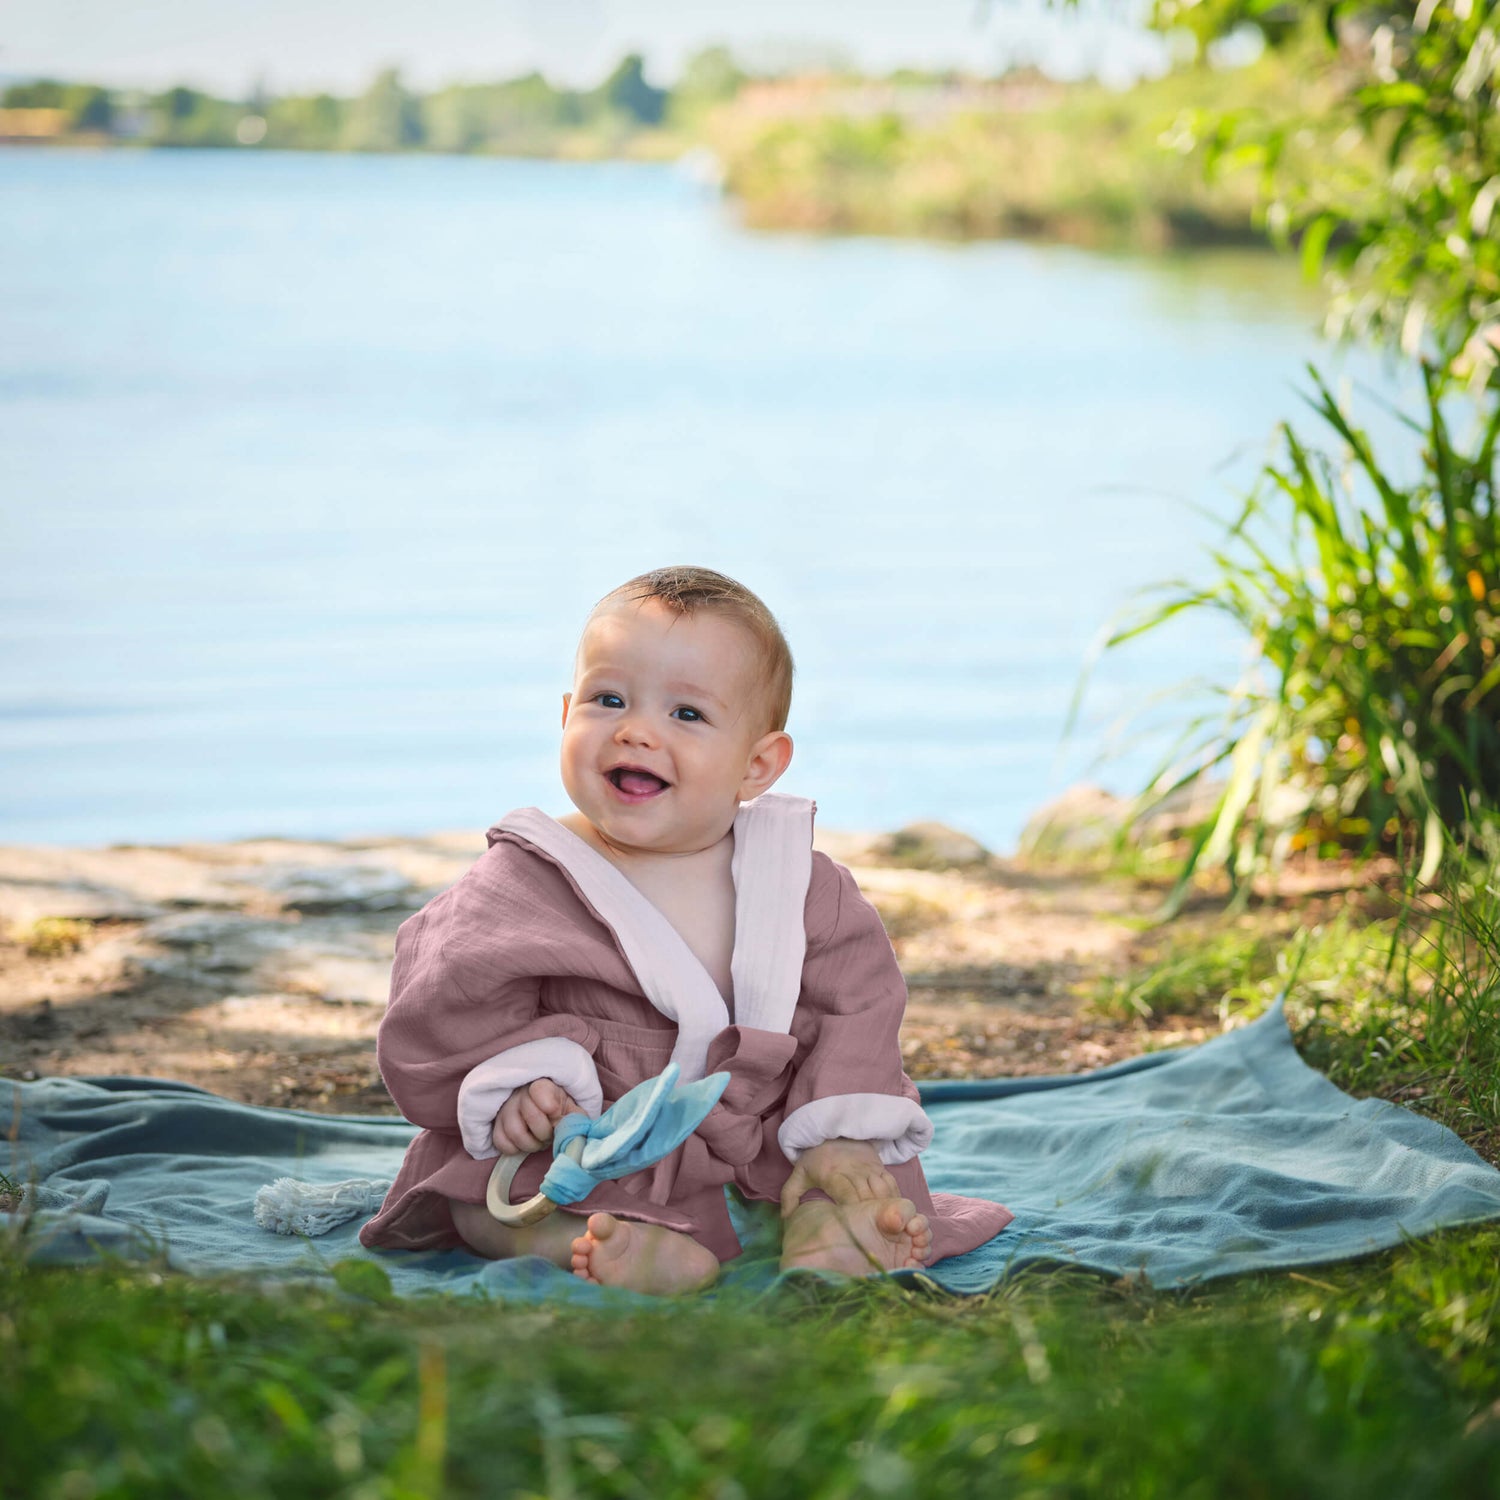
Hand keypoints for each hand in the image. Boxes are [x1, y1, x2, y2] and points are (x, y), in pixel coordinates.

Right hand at [491, 1078, 580, 1155]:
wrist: (540, 1111)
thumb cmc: (558, 1109)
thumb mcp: (571, 1108)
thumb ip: (576, 1117)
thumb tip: (575, 1131)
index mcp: (541, 1086)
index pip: (540, 1090)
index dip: (551, 1107)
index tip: (557, 1114)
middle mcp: (520, 1095)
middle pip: (531, 1116)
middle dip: (545, 1133)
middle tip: (551, 1135)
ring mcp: (506, 1110)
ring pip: (515, 1133)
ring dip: (532, 1144)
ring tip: (540, 1142)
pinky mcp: (496, 1126)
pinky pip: (501, 1142)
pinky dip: (516, 1149)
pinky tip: (525, 1144)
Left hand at [780, 1137, 899, 1216]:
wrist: (835, 1131)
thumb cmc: (816, 1158)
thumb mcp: (798, 1173)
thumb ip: (790, 1195)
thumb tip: (787, 1219)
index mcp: (832, 1174)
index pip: (847, 1193)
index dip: (854, 1210)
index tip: (856, 1228)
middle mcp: (853, 1170)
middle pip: (867, 1195)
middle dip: (872, 1215)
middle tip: (875, 1234)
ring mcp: (869, 1168)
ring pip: (882, 1190)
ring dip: (886, 1209)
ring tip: (888, 1228)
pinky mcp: (880, 1168)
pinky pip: (891, 1184)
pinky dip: (894, 1199)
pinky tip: (894, 1214)